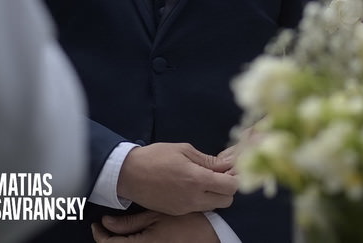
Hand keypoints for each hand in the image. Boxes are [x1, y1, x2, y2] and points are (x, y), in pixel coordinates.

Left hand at [91, 210, 217, 241]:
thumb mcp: (156, 216)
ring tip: (120, 227)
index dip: (99, 234)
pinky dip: (130, 242)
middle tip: (105, 225)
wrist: (211, 231)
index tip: (97, 224)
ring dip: (119, 241)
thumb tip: (106, 222)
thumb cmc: (187, 222)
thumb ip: (129, 222)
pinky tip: (133, 233)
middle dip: (107, 237)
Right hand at [117, 143, 236, 214]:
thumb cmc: (156, 157)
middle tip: (219, 174)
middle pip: (227, 200)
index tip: (229, 168)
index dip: (234, 177)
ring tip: (205, 180)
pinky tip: (193, 187)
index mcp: (197, 179)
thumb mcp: (184, 151)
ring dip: (215, 195)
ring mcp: (185, 208)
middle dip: (227, 188)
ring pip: (214, 206)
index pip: (231, 186)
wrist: (128, 174)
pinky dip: (202, 200)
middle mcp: (193, 198)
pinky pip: (198, 208)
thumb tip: (227, 164)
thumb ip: (208, 160)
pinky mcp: (177, 212)